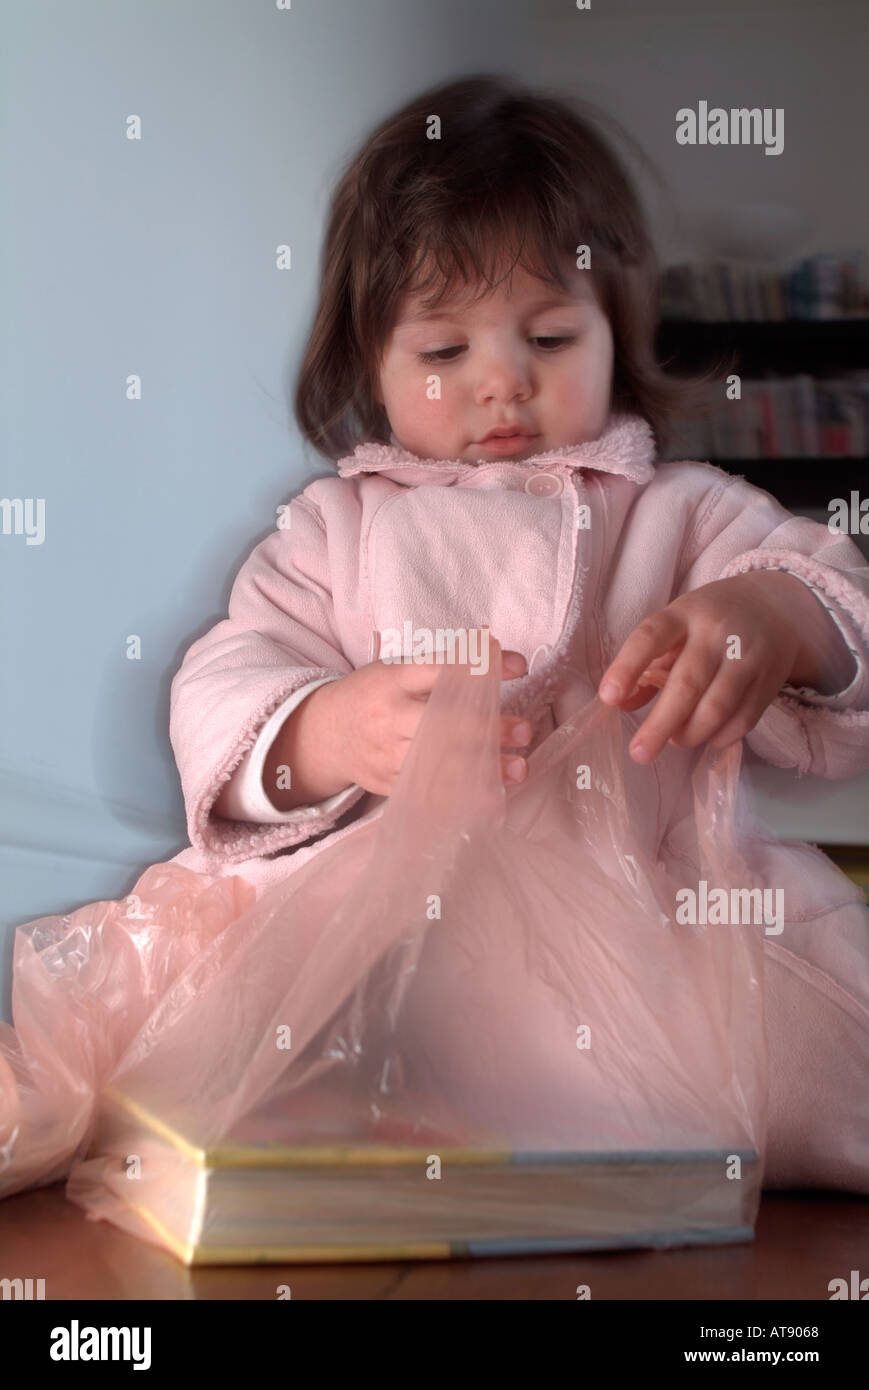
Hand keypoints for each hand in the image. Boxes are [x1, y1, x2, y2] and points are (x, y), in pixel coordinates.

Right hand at [297, 638, 531, 796]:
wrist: (324, 734)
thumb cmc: (372, 697)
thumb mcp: (397, 671)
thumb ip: (445, 666)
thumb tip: (503, 657)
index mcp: (392, 680)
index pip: (442, 670)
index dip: (483, 668)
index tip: (519, 667)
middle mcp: (388, 717)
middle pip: (442, 723)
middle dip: (487, 728)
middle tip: (524, 730)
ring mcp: (386, 755)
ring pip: (439, 763)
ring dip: (482, 768)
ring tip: (518, 767)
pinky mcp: (387, 784)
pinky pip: (429, 792)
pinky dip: (462, 796)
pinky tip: (491, 794)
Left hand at [597, 574, 804, 763]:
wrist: (775, 608)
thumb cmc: (709, 623)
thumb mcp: (676, 628)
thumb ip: (647, 665)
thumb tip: (619, 705)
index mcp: (684, 614)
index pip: (651, 637)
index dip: (628, 667)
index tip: (609, 697)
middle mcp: (717, 632)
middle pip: (687, 683)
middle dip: (660, 724)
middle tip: (639, 752)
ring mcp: (748, 656)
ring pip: (717, 707)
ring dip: (691, 733)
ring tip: (676, 740)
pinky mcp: (770, 680)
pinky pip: (744, 719)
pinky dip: (720, 736)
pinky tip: (707, 737)